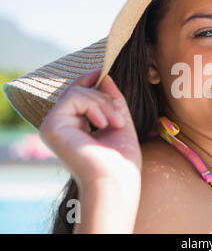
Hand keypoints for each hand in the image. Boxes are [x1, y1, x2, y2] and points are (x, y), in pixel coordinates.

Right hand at [39, 68, 141, 187]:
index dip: (88, 79)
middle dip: (104, 97)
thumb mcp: (119, 121)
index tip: (103, 70)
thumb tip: (104, 75)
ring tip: (116, 123)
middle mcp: (61, 126)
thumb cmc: (121, 159)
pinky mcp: (52, 126)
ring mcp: (54, 126)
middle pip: (79, 91)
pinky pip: (73, 98)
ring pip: (77, 92)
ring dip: (103, 103)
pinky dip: (95, 106)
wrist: (116, 180)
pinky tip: (104, 124)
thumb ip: (111, 99)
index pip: (77, 94)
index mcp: (75, 127)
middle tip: (119, 115)